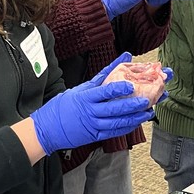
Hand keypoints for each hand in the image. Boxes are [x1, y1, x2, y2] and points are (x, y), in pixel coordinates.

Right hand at [31, 53, 153, 155]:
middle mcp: (90, 112)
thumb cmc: (63, 106)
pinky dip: (126, 128)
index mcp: (85, 97)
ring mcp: (93, 125)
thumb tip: (124, 58)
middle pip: (115, 109)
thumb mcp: (80, 88)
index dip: (119, 88)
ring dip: (134, 118)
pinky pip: (114, 132)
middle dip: (132, 105)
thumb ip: (103, 75)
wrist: (47, 129)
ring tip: (146, 113)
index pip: (105, 91)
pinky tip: (136, 123)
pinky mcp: (95, 136)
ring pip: (117, 123)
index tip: (131, 85)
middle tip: (146, 101)